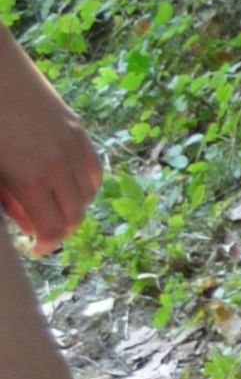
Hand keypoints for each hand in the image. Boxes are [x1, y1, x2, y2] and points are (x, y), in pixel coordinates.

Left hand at [0, 46, 102, 250]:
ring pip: (88, 194)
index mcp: (30, 177)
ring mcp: (72, 145)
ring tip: (50, 206)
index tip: (33, 249)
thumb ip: (5, 197)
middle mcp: (59, 165)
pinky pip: (92, 169)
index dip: (46, 244)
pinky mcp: (76, 129)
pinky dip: (84, 184)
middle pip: (75, 215)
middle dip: (59, 230)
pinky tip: (66, 183)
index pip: (54, 228)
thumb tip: (23, 220)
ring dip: (72, 207)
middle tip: (39, 232)